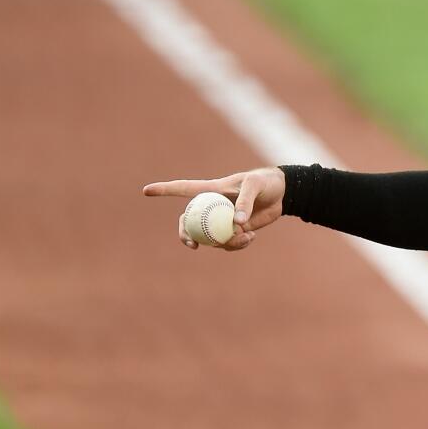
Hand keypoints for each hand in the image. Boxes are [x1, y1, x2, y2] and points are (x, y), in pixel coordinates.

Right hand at [142, 167, 286, 250]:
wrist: (282, 194)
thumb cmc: (265, 183)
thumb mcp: (255, 187)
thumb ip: (244, 202)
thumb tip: (236, 224)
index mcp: (211, 190)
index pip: (183, 189)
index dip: (164, 190)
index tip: (146, 190)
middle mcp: (212, 206)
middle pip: (188, 221)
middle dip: (185, 234)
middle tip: (192, 244)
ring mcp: (221, 220)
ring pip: (209, 237)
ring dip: (224, 243)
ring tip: (246, 237)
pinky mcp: (234, 231)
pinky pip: (228, 243)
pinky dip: (238, 245)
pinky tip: (252, 238)